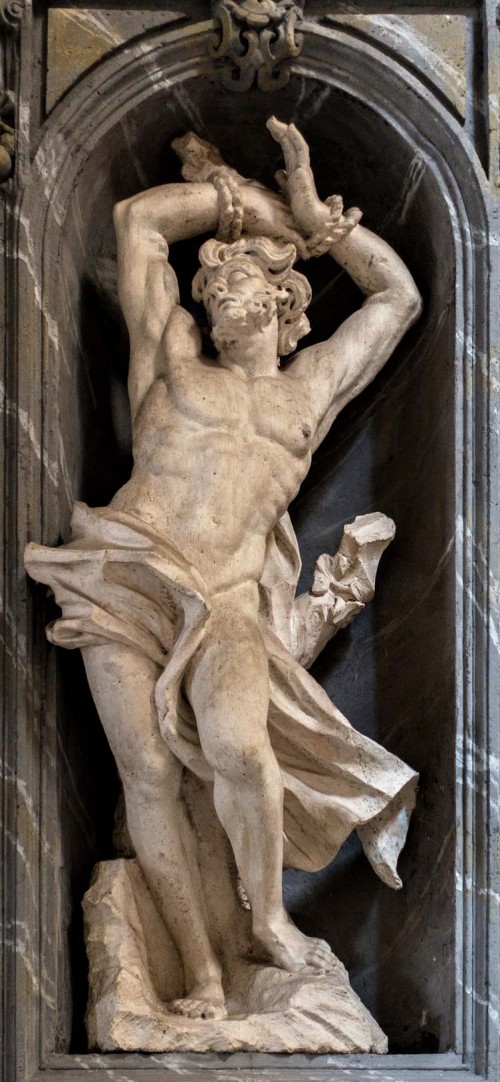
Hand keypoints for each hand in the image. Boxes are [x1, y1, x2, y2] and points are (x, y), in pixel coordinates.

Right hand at [242, 185, 310, 258]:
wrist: (234, 200)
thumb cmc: (238, 196)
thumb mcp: (252, 189)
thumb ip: (257, 192)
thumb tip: (254, 191)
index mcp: (276, 197)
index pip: (292, 209)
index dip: (298, 218)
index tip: (303, 225)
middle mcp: (282, 206)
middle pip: (300, 219)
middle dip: (307, 229)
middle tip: (315, 240)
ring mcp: (282, 215)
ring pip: (300, 228)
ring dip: (307, 239)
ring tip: (314, 249)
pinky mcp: (279, 226)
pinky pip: (295, 237)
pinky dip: (302, 246)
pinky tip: (307, 255)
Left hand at [267, 117, 361, 255]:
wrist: (313, 224)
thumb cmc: (302, 214)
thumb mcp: (288, 196)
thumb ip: (283, 183)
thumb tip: (277, 172)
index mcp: (297, 174)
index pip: (289, 153)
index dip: (281, 140)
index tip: (273, 129)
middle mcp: (301, 170)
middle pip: (290, 146)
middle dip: (280, 132)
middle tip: (270, 120)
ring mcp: (303, 170)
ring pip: (295, 146)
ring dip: (285, 132)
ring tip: (273, 121)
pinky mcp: (304, 173)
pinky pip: (301, 152)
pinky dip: (295, 140)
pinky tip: (289, 129)